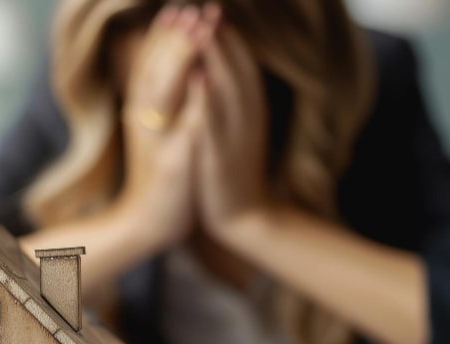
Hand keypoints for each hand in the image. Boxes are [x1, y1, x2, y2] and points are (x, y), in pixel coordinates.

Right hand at [118, 5, 214, 247]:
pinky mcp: (172, 165)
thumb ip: (157, 101)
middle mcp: (147, 121)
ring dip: (183, 57)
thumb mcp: (154, 132)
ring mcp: (158, 142)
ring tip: (200, 28)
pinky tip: (206, 81)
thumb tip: (165, 70)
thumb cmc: (158, 175)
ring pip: (166, 91)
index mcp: (143, 112)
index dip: (164, 34)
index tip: (178, 7)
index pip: (151, 64)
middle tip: (189, 6)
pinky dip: (194, 104)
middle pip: (158, 69)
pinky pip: (183, 130)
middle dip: (176, 36)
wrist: (147, 223)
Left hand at [195, 9, 271, 237]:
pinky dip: (207, 99)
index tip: (212, 7)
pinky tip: (198, 77)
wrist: (246, 216)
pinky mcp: (220, 157)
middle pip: (236, 68)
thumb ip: (233, 97)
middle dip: (221, 34)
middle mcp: (247, 116)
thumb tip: (219, 67)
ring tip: (204, 26)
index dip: (228, 34)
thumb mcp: (240, 127)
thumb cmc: (236, 169)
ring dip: (216, 56)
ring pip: (228, 89)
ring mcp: (236, 136)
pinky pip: (214, 124)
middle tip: (209, 4)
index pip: (242, 62)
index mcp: (251, 108)